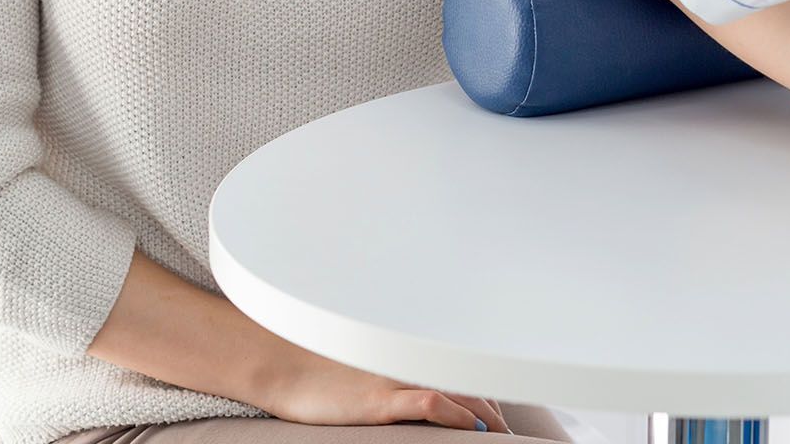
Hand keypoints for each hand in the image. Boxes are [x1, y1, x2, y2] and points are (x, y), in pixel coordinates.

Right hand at [253, 343, 510, 431]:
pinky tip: (471, 429)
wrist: (282, 367)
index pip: (462, 370)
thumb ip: (398, 376)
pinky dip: (457, 416)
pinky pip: (429, 404)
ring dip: (485, 417)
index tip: (501, 414)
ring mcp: (396, 380)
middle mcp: (408, 362)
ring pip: (459, 392)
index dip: (488, 392)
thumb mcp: (368, 369)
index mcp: (408, 354)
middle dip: (494, 409)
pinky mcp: (379, 401)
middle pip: (469, 382)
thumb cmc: (321, 372)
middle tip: (507, 433)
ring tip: (500, 436)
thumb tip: (427, 398)